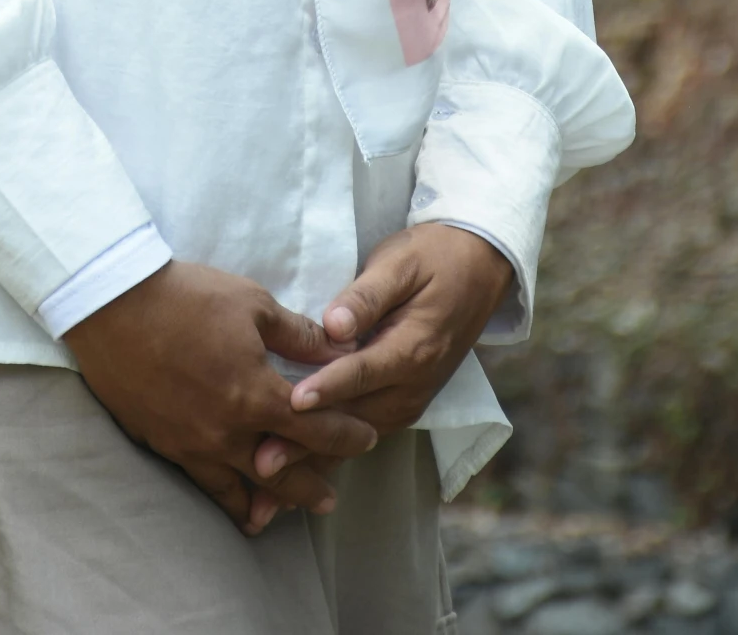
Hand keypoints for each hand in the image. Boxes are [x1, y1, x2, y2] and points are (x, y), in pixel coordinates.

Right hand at [66, 259, 377, 536]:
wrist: (113, 305)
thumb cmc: (186, 296)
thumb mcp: (251, 303)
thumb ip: (296, 334)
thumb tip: (335, 348)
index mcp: (254, 393)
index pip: (316, 427)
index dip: (345, 435)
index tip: (366, 438)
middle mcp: (227, 431)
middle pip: (284, 472)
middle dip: (313, 486)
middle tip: (331, 498)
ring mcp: (193, 444)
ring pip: (241, 490)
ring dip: (270, 502)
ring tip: (285, 513)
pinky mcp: (164, 444)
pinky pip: (202, 483)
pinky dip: (224, 497)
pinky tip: (233, 503)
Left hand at [265, 226, 512, 468]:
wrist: (477, 271)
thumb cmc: (430, 258)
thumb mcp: (399, 263)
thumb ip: (366, 296)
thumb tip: (333, 325)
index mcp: (413, 349)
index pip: (362, 373)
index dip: (326, 388)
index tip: (291, 402)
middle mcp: (413, 386)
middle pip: (353, 419)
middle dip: (306, 441)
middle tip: (260, 463)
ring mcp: (408, 401)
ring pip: (355, 437)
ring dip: (311, 457)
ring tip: (266, 480)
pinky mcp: (400, 405)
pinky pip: (361, 434)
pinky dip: (328, 453)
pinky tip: (294, 471)